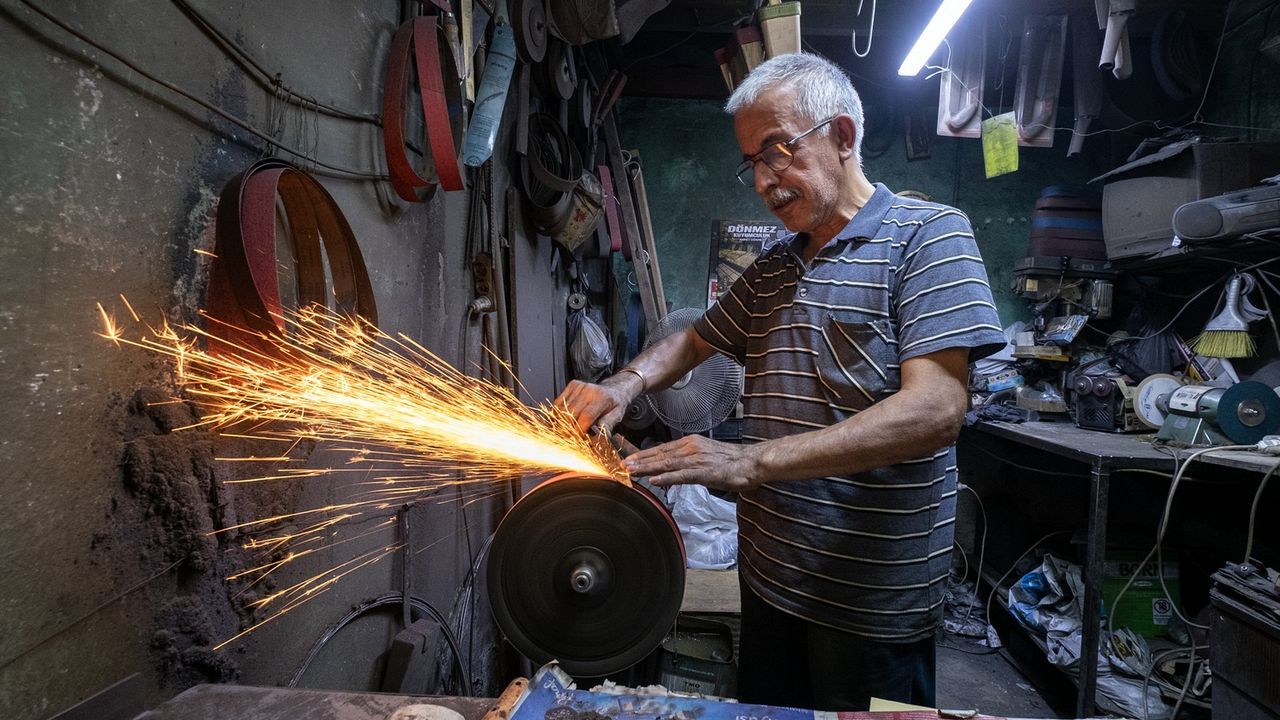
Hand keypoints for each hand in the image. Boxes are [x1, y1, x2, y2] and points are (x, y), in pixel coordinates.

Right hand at [554, 375, 641, 434]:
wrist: (614, 389)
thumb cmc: (615, 404)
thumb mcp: (616, 416)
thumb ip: (607, 426)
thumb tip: (600, 437)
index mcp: (602, 398)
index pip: (586, 416)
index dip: (579, 430)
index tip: (578, 439)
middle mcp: (589, 390)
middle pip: (571, 413)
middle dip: (569, 428)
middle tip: (571, 437)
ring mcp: (580, 387)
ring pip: (562, 409)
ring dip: (562, 422)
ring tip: (567, 430)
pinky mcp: (572, 385)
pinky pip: (558, 402)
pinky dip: (558, 413)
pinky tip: (564, 420)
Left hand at [624, 435, 762, 490]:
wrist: (752, 462)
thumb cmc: (730, 461)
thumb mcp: (704, 456)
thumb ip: (686, 461)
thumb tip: (669, 468)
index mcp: (689, 444)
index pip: (660, 449)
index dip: (642, 454)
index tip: (626, 457)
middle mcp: (690, 448)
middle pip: (659, 455)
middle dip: (638, 460)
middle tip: (620, 464)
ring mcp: (697, 459)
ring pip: (667, 463)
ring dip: (647, 468)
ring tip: (630, 470)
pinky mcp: (705, 472)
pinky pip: (682, 475)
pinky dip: (667, 478)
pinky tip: (655, 480)